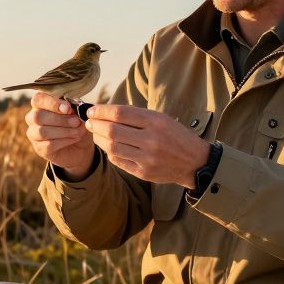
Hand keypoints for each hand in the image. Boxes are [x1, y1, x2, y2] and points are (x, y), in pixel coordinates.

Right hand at [24, 92, 95, 177]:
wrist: (81, 146)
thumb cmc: (76, 124)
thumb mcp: (77, 113)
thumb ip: (72, 108)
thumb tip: (70, 109)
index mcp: (41, 104)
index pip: (38, 100)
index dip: (51, 103)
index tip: (68, 108)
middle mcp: (33, 118)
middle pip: (38, 116)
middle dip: (60, 119)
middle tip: (76, 121)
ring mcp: (34, 135)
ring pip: (43, 132)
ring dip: (64, 131)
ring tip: (78, 130)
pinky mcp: (40, 149)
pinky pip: (49, 145)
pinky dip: (65, 141)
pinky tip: (75, 138)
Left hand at [83, 104, 210, 188]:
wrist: (194, 161)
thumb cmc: (174, 135)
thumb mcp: (160, 118)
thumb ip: (135, 115)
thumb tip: (105, 111)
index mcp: (155, 121)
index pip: (119, 113)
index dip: (101, 111)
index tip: (91, 111)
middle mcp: (151, 139)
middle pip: (112, 131)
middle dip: (95, 125)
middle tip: (89, 122)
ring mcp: (147, 158)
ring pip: (112, 147)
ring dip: (99, 139)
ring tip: (96, 134)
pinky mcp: (144, 172)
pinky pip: (119, 161)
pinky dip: (110, 152)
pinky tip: (108, 147)